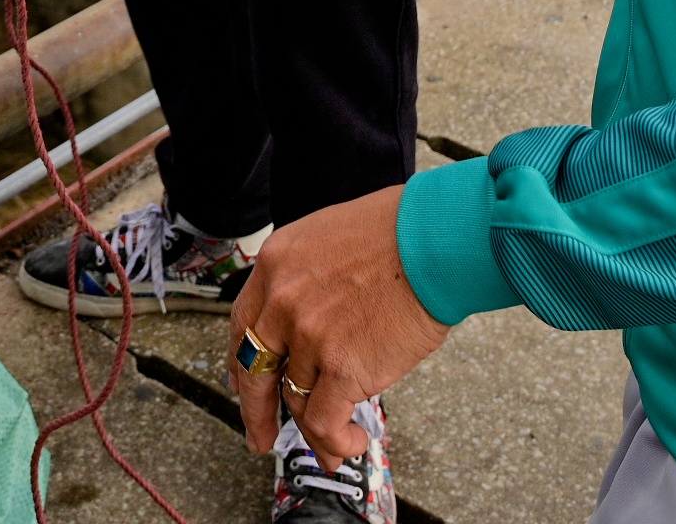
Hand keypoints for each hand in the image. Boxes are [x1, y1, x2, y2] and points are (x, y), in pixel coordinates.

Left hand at [227, 186, 448, 462]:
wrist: (433, 240)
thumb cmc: (399, 232)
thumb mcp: (328, 238)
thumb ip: (308, 277)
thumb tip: (313, 316)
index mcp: (277, 265)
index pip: (244, 324)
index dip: (242, 361)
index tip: (244, 383)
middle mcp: (282, 301)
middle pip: (254, 369)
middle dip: (255, 411)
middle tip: (260, 434)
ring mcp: (309, 336)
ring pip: (295, 399)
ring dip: (312, 429)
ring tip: (334, 441)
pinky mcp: (341, 368)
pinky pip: (323, 421)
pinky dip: (334, 442)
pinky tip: (350, 442)